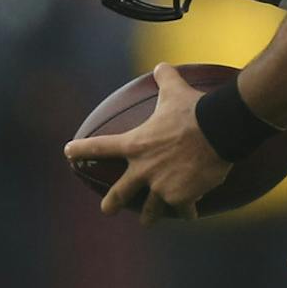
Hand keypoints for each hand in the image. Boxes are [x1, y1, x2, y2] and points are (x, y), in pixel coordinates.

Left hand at [64, 63, 231, 222]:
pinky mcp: (182, 197)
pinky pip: (184, 209)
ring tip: (149, 222)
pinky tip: (191, 215)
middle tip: (107, 210)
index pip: (100, 147)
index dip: (83, 150)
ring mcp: (161, 187)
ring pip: (151, 208)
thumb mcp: (176, 91)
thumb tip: (161, 66)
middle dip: (112, 203)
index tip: (68, 153)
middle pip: (121, 192)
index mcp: (136, 145)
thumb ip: (166, 79)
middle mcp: (143, 170)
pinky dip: (188, 211)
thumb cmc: (194, 110)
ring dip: (150, 216)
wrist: (218, 131)